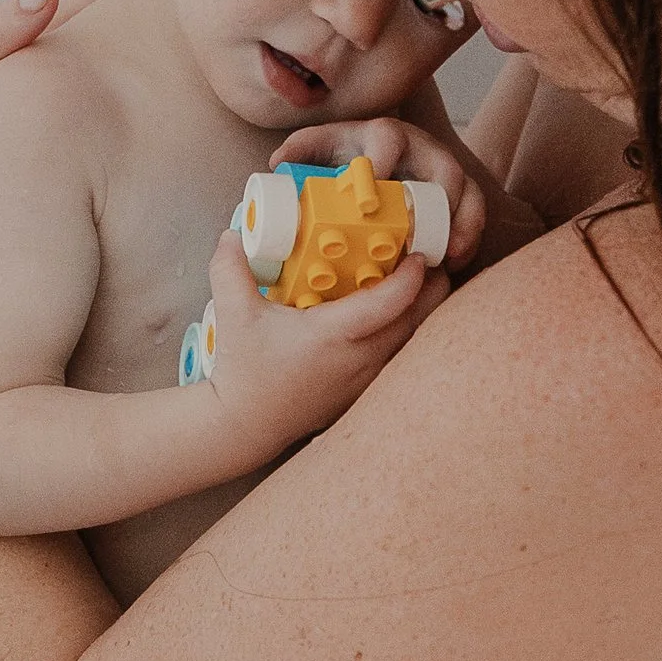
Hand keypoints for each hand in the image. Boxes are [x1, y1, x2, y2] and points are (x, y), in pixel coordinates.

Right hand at [198, 230, 447, 468]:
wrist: (245, 426)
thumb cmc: (244, 372)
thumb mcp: (233, 314)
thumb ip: (230, 268)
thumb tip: (231, 235)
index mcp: (333, 335)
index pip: (389, 303)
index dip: (411, 277)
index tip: (417, 254)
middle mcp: (358, 359)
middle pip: (418, 320)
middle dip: (431, 288)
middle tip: (429, 259)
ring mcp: (366, 378)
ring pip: (415, 340)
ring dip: (423, 311)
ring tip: (418, 282)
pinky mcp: (365, 390)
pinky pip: (401, 356)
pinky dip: (408, 332)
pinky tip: (398, 315)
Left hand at [267, 111, 487, 271]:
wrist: (372, 163)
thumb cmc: (344, 160)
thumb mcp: (321, 150)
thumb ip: (302, 152)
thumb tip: (278, 163)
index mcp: (380, 135)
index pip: (387, 138)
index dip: (382, 160)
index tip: (372, 193)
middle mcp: (419, 147)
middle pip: (441, 166)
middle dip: (438, 200)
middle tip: (421, 235)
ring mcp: (442, 169)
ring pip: (464, 190)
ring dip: (460, 223)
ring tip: (448, 255)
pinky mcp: (459, 192)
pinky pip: (474, 211)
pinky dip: (468, 236)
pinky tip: (455, 262)